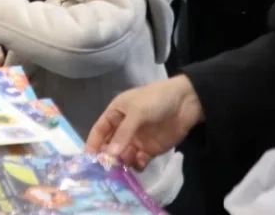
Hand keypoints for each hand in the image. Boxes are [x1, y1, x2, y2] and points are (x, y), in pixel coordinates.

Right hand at [86, 75, 203, 171]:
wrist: (186, 103)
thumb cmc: (156, 100)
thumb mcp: (137, 112)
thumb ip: (123, 133)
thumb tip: (109, 155)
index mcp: (115, 114)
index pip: (99, 131)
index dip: (93, 144)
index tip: (88, 161)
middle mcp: (123, 128)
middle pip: (109, 146)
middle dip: (106, 158)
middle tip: (103, 173)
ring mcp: (136, 140)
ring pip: (123, 156)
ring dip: (121, 164)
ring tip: (121, 173)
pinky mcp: (150, 150)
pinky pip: (139, 161)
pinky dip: (137, 166)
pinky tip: (139, 166)